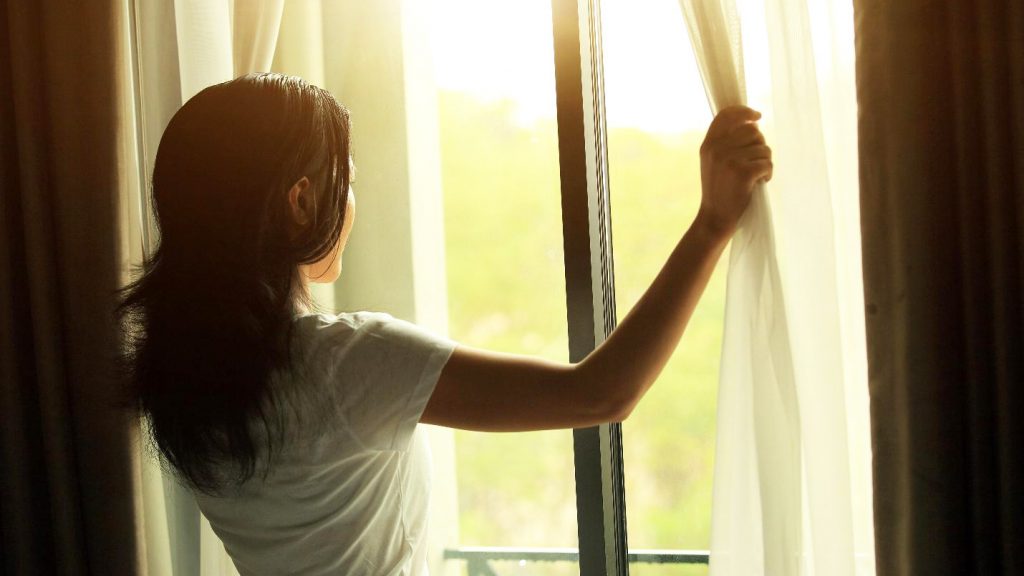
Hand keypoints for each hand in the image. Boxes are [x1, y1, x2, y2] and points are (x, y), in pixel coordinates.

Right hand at [696, 106, 772, 238]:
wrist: (716, 217)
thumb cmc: (719, 190)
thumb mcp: (713, 162)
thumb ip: (725, 142)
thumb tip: (753, 123)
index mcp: (708, 144)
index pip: (727, 115)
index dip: (744, 112)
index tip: (757, 116)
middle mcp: (717, 149)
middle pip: (752, 130)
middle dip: (760, 145)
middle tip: (756, 161)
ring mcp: (729, 160)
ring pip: (763, 148)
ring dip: (765, 161)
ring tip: (756, 175)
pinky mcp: (743, 172)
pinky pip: (767, 163)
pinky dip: (768, 173)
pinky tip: (761, 182)